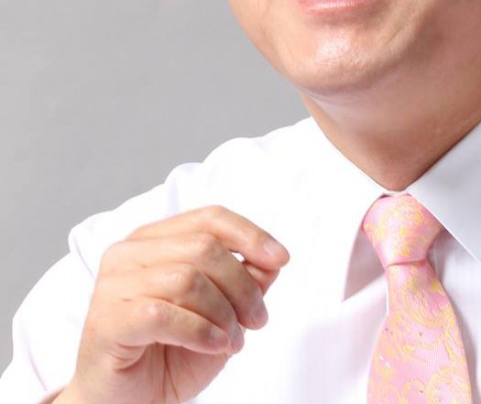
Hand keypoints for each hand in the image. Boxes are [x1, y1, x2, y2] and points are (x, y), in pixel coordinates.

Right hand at [58, 205, 289, 403]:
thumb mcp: (220, 315)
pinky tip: (215, 345)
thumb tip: (272, 259)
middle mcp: (129, 253)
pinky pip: (164, 314)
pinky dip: (201, 331)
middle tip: (257, 319)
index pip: (209, 218)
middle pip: (204, 247)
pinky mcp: (107, 321)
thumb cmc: (170, 355)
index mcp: (154, 239)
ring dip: (223, 313)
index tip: (281, 258)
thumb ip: (243, 282)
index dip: (250, 234)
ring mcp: (112, 285)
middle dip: (242, 284)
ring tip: (233, 341)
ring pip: (187, 279)